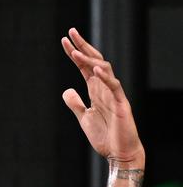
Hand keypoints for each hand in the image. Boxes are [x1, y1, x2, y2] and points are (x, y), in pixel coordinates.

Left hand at [61, 28, 143, 165]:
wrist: (119, 153)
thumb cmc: (105, 136)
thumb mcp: (84, 118)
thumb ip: (76, 104)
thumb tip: (66, 90)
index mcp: (96, 91)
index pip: (84, 67)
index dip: (75, 54)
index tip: (64, 42)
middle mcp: (105, 88)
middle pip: (94, 62)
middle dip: (83, 46)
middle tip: (71, 32)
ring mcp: (114, 94)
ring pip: (104, 70)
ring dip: (90, 60)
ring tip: (76, 52)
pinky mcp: (121, 104)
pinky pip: (114, 87)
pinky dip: (105, 78)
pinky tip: (96, 70)